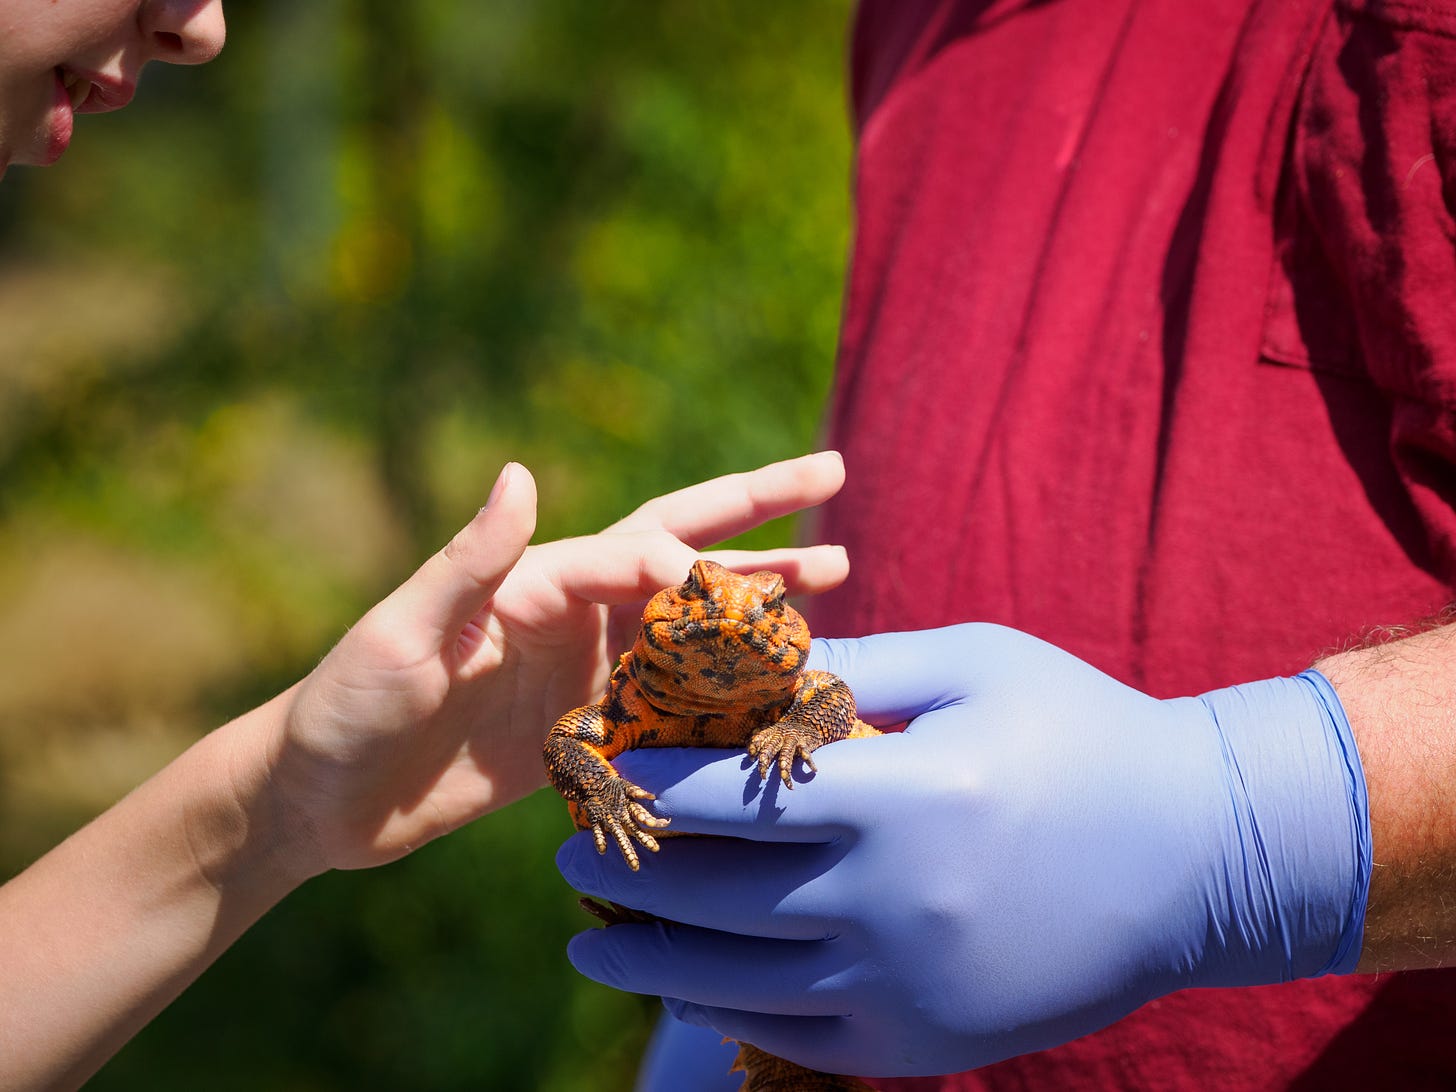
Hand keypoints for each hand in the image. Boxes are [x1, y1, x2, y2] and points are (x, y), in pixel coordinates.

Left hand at [254, 452, 848, 878]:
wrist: (323, 798)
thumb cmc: (346, 705)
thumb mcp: (401, 631)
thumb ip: (468, 560)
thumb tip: (520, 471)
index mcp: (536, 579)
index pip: (634, 552)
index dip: (687, 563)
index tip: (731, 593)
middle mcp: (574, 611)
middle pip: (682, 550)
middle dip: (757, 514)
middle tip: (834, 472)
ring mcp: (586, 669)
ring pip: (694, 625)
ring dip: (761, 598)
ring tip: (836, 576)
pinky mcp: (586, 728)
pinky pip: (674, 703)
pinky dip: (728, 693)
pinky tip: (778, 687)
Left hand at [556, 624, 1372, 1077]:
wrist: (1202, 857)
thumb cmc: (1085, 735)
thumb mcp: (974, 665)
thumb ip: (851, 663)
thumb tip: (742, 655)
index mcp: (900, 797)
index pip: (728, 794)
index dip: (646, 781)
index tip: (594, 766)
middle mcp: (891, 904)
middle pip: (712, 894)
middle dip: (624, 868)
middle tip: (561, 849)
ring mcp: (906, 986)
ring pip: (735, 980)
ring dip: (648, 957)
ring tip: (590, 937)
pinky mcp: (924, 1041)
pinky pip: (794, 1036)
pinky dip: (723, 1012)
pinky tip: (683, 988)